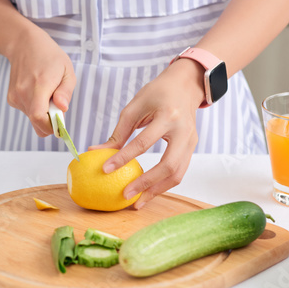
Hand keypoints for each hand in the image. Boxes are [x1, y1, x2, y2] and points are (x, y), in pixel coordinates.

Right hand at [4, 26, 75, 136]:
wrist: (24, 44)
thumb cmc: (50, 56)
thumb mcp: (67, 70)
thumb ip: (65, 91)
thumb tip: (62, 108)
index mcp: (39, 85)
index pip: (39, 118)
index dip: (50, 127)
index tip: (60, 124)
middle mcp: (23, 92)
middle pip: (36, 122)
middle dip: (49, 121)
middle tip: (57, 105)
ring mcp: (15, 96)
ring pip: (32, 118)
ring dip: (42, 113)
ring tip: (46, 93)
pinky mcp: (11, 98)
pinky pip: (26, 111)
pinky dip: (35, 107)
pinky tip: (36, 91)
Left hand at [90, 59, 205, 208]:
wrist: (185, 85)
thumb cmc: (157, 93)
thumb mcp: (135, 106)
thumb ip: (118, 132)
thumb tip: (96, 152)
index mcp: (168, 116)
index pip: (144, 142)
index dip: (124, 158)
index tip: (106, 169)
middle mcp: (184, 131)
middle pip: (168, 165)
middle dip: (146, 183)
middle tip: (125, 195)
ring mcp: (192, 141)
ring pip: (177, 174)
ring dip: (157, 190)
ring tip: (137, 202)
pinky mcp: (193, 148)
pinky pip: (179, 171)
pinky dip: (163, 184)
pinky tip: (148, 191)